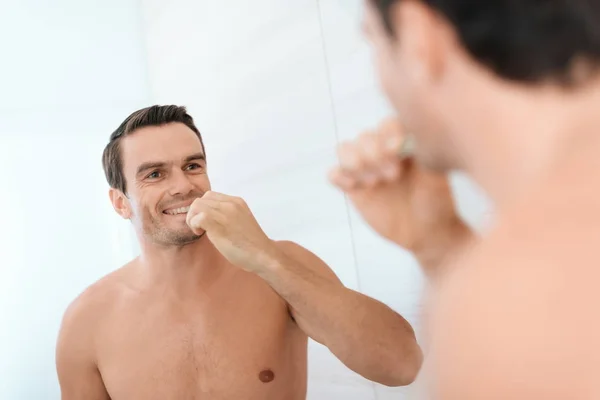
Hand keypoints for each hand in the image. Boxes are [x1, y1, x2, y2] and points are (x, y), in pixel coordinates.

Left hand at [186, 191, 277, 272]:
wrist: (263, 255)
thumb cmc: (252, 244)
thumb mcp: (240, 221)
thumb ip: (227, 215)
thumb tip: (209, 218)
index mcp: (237, 201)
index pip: (211, 196)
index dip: (204, 208)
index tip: (207, 222)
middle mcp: (231, 203)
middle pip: (201, 199)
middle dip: (196, 213)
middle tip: (201, 228)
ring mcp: (225, 213)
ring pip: (196, 205)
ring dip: (193, 218)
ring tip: (200, 231)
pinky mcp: (219, 224)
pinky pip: (198, 217)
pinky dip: (194, 225)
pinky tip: (201, 234)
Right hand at [329, 118, 468, 254]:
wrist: (427, 233)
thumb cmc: (436, 202)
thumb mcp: (436, 178)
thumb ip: (423, 156)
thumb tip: (411, 137)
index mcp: (403, 142)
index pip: (387, 125)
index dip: (388, 134)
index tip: (397, 150)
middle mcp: (382, 151)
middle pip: (364, 136)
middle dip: (373, 153)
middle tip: (392, 176)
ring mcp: (366, 169)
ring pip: (344, 149)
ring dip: (353, 160)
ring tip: (372, 181)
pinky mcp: (354, 188)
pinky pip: (334, 174)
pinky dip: (338, 176)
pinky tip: (355, 187)